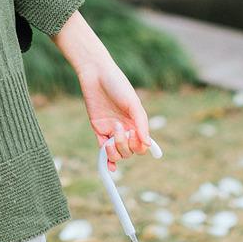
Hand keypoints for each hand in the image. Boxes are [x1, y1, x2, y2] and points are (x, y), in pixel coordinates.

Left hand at [52, 11, 151, 171]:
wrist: (95, 74)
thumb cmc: (117, 84)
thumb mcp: (132, 102)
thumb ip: (141, 123)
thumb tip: (147, 144)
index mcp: (137, 122)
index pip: (142, 145)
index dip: (139, 146)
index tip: (134, 135)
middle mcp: (125, 128)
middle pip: (129, 151)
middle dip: (124, 145)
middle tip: (119, 128)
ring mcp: (111, 130)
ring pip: (117, 153)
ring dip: (115, 151)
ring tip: (110, 139)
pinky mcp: (98, 129)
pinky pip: (103, 150)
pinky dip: (107, 160)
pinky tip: (109, 167)